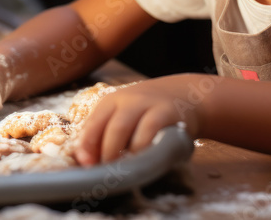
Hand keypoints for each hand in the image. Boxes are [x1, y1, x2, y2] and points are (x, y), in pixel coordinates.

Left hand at [75, 74, 208, 165]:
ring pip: (124, 129)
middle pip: (110, 128)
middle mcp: (127, 100)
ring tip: (122, 171)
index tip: (87, 166)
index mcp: (111, 102)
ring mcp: (147, 104)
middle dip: (106, 154)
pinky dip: (141, 149)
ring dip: (120, 154)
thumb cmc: (147, 113)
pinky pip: (148, 132)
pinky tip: (142, 160)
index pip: (93, 124)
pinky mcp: (166, 113)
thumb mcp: (124, 116)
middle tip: (107, 174)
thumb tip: (87, 163)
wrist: (184, 95)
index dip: (87, 147)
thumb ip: (105, 134)